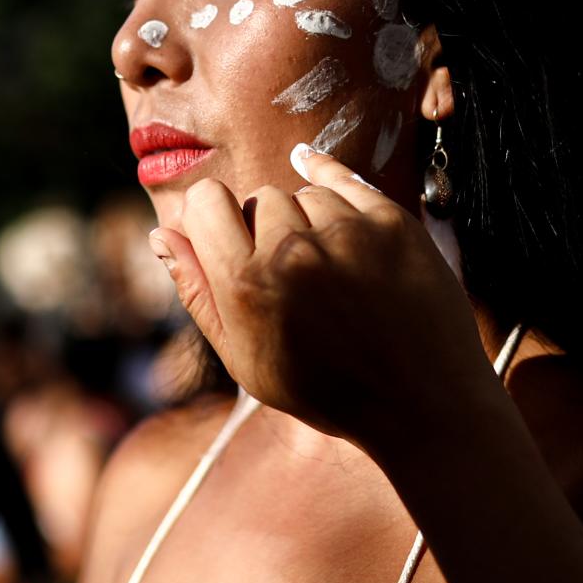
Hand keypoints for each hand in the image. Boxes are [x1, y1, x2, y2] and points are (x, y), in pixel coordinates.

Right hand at [148, 143, 498, 450]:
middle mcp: (292, 250)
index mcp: (246, 285)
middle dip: (265, 224)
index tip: (226, 238)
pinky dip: (333, 182)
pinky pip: (346, 178)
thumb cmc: (326, 389)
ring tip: (328, 264)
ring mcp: (347, 233)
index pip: (205, 200)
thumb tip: (160, 236)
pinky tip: (320, 182)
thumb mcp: (243, 359)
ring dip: (308, 217)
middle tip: (290, 270)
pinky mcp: (393, 223)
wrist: (422, 404)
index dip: (210, 216)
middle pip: (258, 196)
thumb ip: (198, 293)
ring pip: (304, 191)